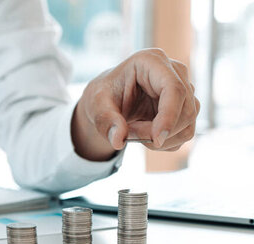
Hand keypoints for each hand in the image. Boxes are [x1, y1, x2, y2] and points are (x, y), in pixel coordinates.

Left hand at [71, 48, 199, 160]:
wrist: (109, 100)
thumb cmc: (103, 96)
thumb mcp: (96, 105)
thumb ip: (106, 121)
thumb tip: (118, 140)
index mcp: (152, 61)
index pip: (174, 89)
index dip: (169, 116)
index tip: (156, 139)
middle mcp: (175, 72)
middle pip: (185, 110)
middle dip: (157, 132)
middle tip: (128, 134)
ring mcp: (185, 90)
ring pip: (187, 126)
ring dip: (160, 140)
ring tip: (133, 132)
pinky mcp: (186, 107)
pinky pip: (184, 134)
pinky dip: (164, 143)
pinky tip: (145, 135)